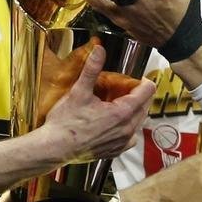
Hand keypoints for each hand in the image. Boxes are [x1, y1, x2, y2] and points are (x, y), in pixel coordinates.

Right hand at [40, 45, 153, 163]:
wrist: (55, 148)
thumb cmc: (66, 122)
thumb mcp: (79, 91)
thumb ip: (92, 69)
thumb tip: (100, 50)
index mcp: (122, 113)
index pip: (147, 92)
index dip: (143, 81)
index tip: (135, 77)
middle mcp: (127, 129)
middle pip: (145, 106)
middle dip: (137, 95)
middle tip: (123, 88)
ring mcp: (122, 142)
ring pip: (138, 122)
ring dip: (133, 111)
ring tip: (117, 104)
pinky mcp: (116, 151)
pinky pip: (130, 137)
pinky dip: (127, 127)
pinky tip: (114, 123)